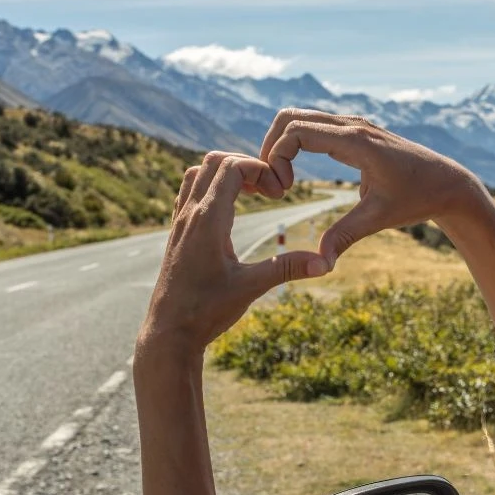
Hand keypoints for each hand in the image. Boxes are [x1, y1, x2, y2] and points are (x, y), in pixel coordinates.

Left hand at [139, 152, 329, 354]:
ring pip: (197, 173)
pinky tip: (229, 211)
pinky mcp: (177, 233)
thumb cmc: (206, 311)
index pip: (232, 167)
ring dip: (225, 173)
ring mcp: (180, 222)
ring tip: (251, 194)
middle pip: (213, 161)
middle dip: (246, 165)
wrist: (169, 332)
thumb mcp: (251, 287)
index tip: (279, 193)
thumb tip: (325, 263)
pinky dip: (211, 188)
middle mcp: (190, 214)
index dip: (260, 169)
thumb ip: (287, 269)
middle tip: (269, 190)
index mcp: (208, 220)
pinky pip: (189, 192)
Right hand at [261, 109, 485, 266]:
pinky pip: (315, 126)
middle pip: (291, 117)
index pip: (297, 132)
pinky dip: (296, 143)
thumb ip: (346, 236)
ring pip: (301, 118)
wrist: (448, 184)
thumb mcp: (379, 218)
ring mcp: (354, 125)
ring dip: (282, 144)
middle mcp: (353, 125)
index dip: (278, 158)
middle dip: (272, 147)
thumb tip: (320, 262)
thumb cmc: (417, 198)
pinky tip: (297, 172)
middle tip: (273, 182)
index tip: (284, 190)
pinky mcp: (356, 131)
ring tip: (282, 180)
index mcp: (356, 141)